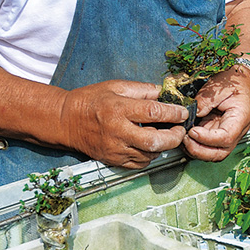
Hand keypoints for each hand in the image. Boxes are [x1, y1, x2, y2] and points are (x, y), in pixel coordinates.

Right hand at [59, 79, 187, 167]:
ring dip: (163, 147)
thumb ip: (143, 89)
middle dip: (174, 137)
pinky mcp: (113, 160)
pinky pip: (139, 164)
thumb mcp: (116, 86)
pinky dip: (150, 156)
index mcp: (119, 109)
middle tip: (180, 130)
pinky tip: (150, 146)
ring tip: (166, 136)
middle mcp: (118, 131)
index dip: (173, 113)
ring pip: (149, 155)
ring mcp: (115, 149)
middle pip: (154, 141)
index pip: (153, 112)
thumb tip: (165, 93)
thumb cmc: (91, 101)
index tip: (183, 113)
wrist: (66, 121)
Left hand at [183, 65, 249, 161]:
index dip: (207, 139)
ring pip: (213, 153)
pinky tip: (186, 137)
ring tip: (183, 138)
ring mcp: (227, 134)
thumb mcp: (218, 88)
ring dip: (196, 150)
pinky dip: (196, 145)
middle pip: (220, 153)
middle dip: (199, 151)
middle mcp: (236, 131)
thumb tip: (192, 114)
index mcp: (240, 119)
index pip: (225, 138)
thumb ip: (205, 102)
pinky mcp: (218, 133)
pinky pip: (208, 146)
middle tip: (185, 139)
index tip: (193, 131)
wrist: (241, 79)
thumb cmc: (234, 82)